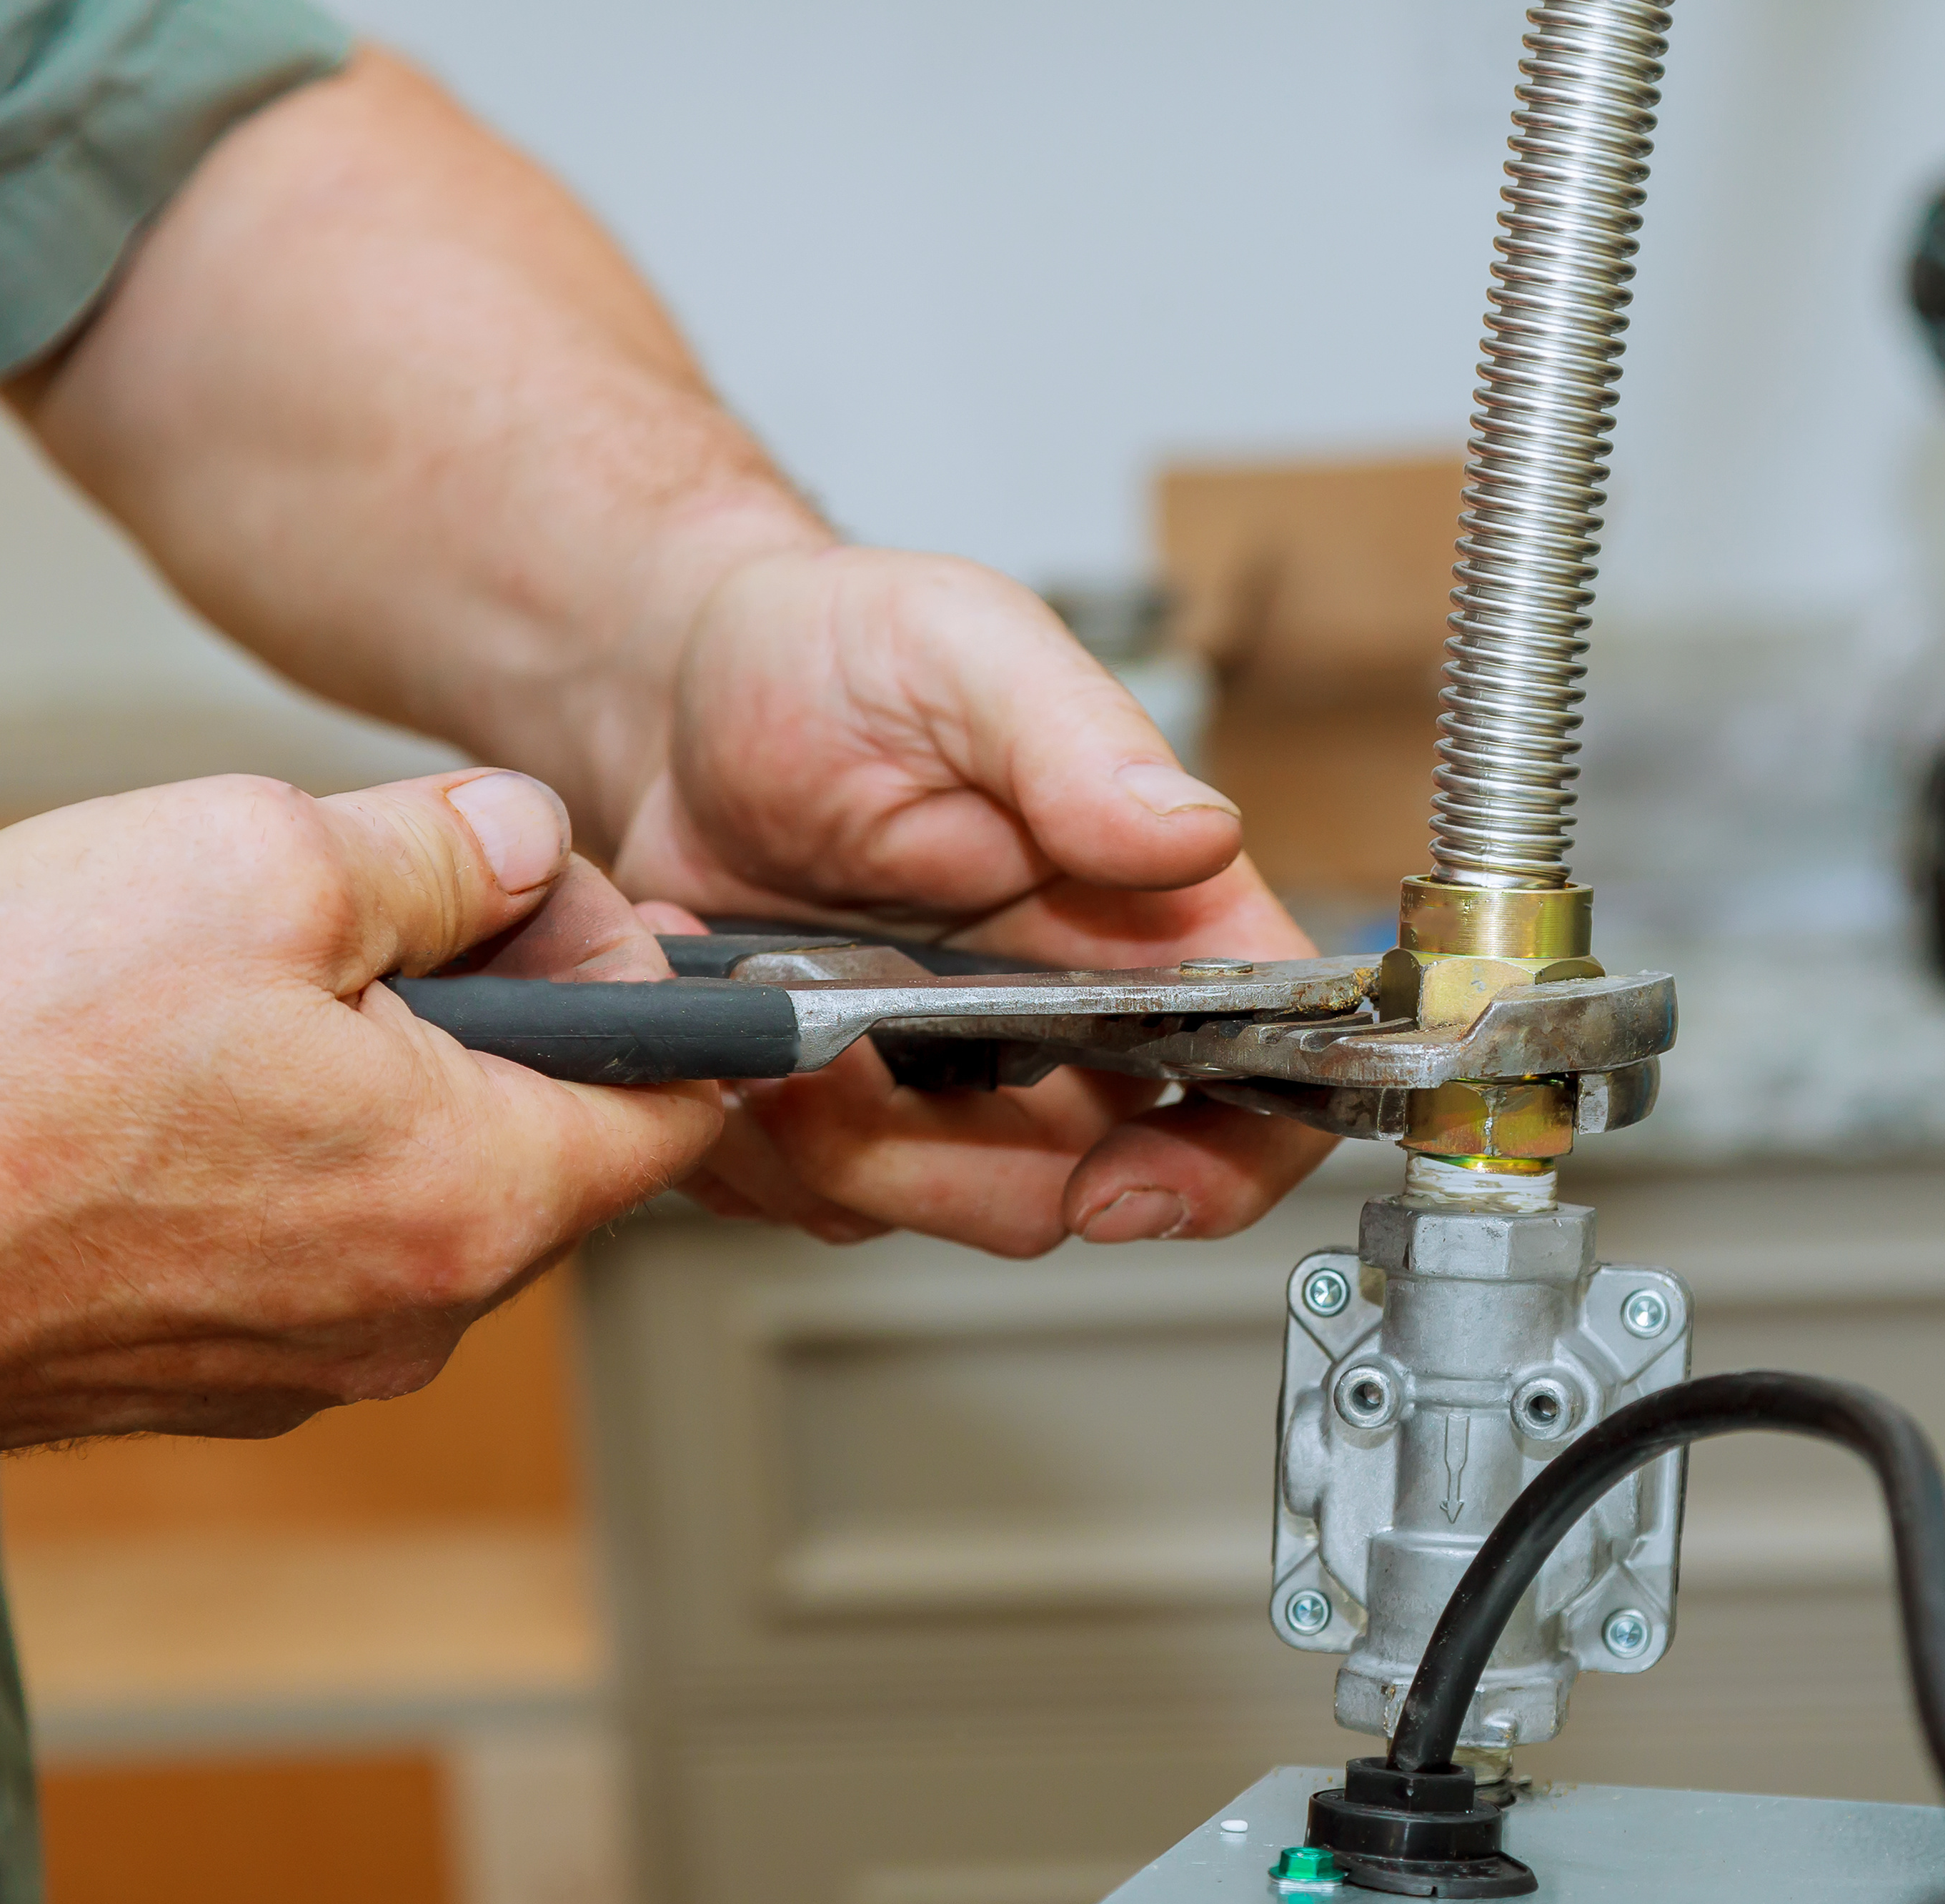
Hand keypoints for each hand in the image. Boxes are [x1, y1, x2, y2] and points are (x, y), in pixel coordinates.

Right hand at [0, 771, 719, 1457]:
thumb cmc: (2, 1059)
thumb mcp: (257, 861)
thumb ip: (441, 849)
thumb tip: (527, 838)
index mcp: (481, 1199)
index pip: (682, 1108)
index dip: (645, 983)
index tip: (563, 905)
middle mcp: (417, 1314)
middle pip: (550, 1144)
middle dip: (504, 1014)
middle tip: (385, 910)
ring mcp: (301, 1361)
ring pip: (417, 1190)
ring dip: (381, 1079)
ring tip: (251, 989)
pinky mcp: (192, 1375)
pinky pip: (302, 1245)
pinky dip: (281, 1156)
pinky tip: (168, 1085)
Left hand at [605, 546, 1334, 1255]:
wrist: (680, 693)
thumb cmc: (841, 653)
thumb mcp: (962, 652)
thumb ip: (1079, 743)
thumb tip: (1196, 833)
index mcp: (1155, 918)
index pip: (1265, 1077)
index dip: (1228, 1164)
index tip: (1127, 1189)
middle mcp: (1079, 1020)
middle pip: (1084, 1185)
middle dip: (949, 1162)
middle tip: (829, 1061)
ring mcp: (961, 1080)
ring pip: (940, 1209)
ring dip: (828, 1140)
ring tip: (751, 1000)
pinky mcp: (848, 1115)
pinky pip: (818, 1201)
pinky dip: (749, 1133)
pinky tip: (712, 1012)